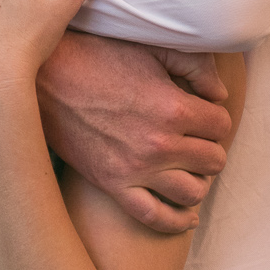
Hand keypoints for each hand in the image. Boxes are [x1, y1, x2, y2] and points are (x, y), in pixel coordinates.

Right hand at [38, 31, 232, 232]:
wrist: (48, 77)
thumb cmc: (99, 56)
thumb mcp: (152, 49)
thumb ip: (196, 66)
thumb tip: (220, 94)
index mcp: (173, 107)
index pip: (222, 125)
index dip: (215, 118)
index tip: (203, 114)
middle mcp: (160, 144)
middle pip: (214, 160)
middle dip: (210, 147)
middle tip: (196, 138)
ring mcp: (136, 169)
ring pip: (193, 192)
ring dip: (197, 179)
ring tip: (188, 167)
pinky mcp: (113, 185)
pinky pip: (156, 217)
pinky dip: (177, 221)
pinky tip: (187, 213)